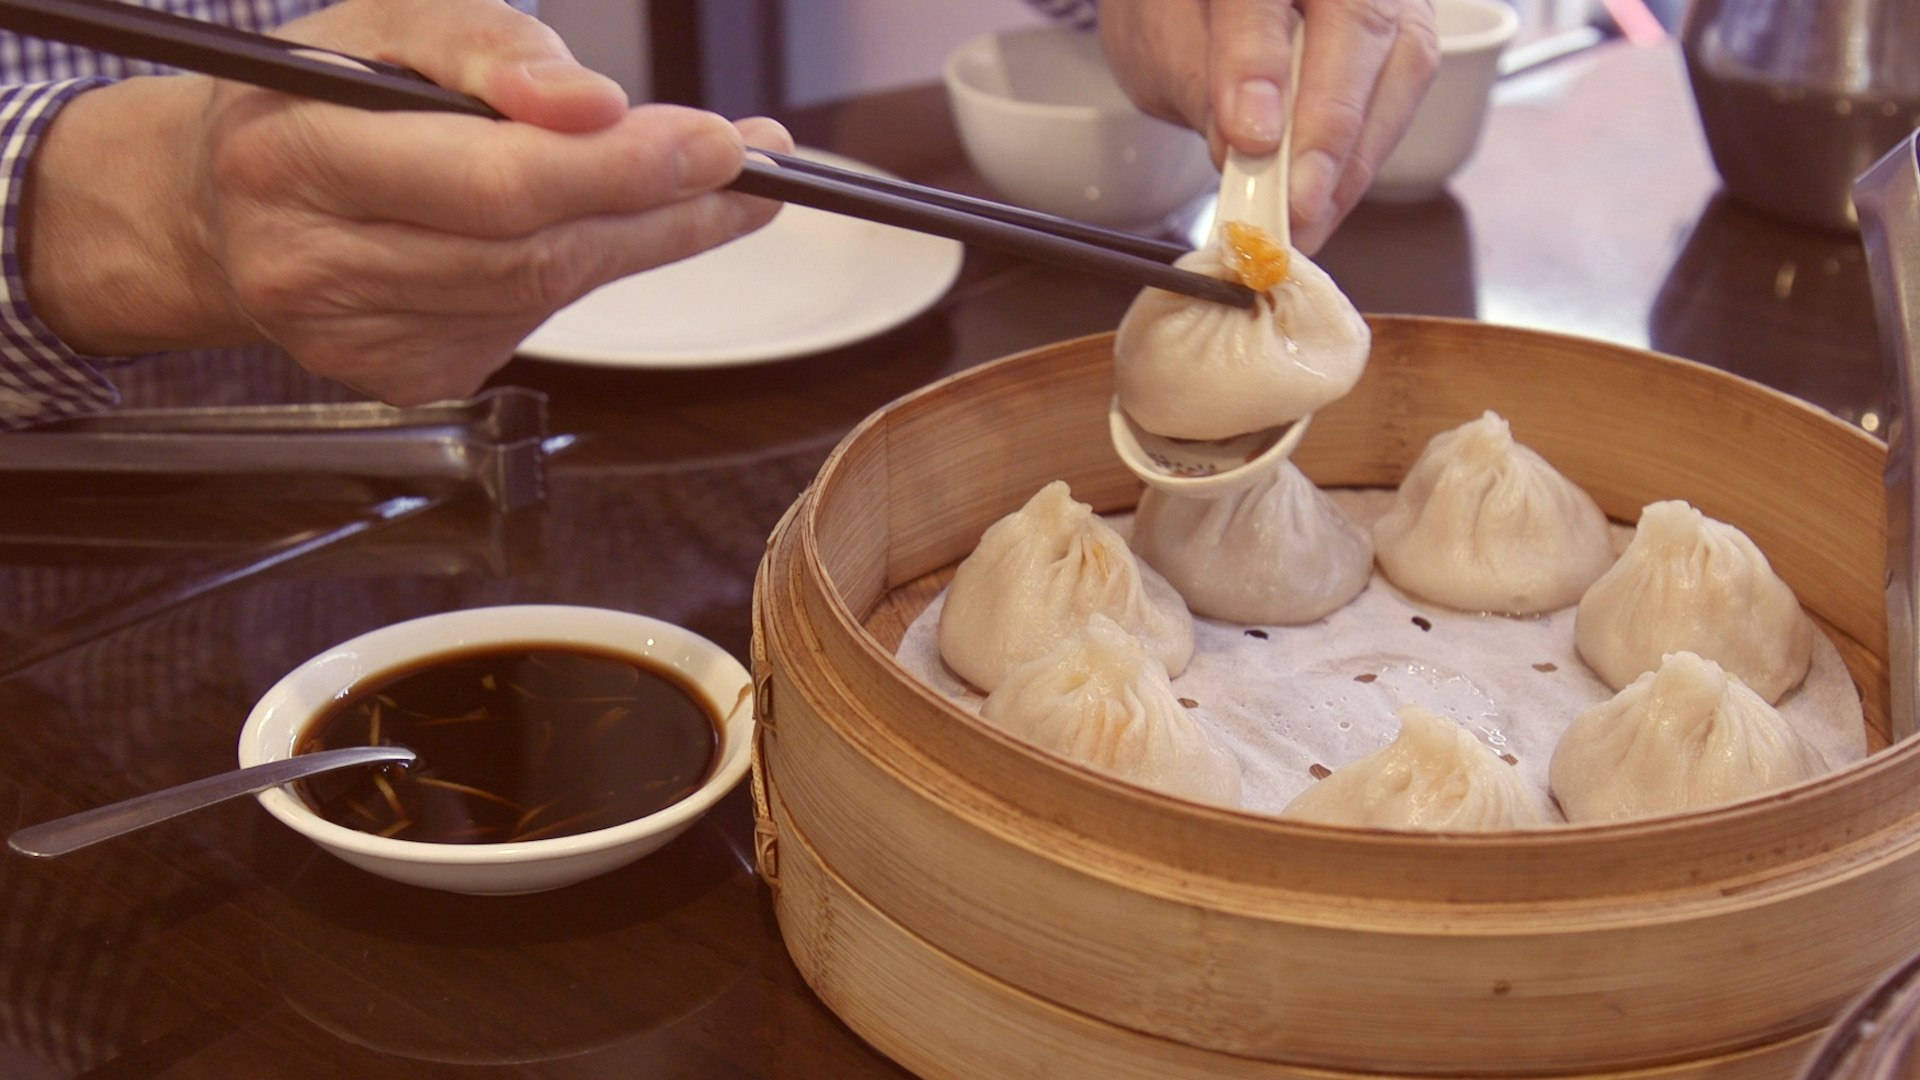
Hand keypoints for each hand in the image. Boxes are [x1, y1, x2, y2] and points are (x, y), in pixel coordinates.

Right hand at [23, 0, 791, 404]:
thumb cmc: (319, 98)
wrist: (218, 209)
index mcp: (295, 156)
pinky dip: (579, 271)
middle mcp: (317, 265)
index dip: (621, 166)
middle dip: (660, 205)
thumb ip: (491, 45)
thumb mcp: (386, 25)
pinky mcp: (401, 379)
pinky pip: (525, 325)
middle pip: (532, 249)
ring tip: (711, 188)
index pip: (495, 178)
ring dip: (643, 239)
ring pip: (542, 293)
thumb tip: (594, 102)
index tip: (724, 141)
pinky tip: (599, 229)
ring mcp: (359, 341)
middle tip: (750, 166)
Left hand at [1098, 0, 1438, 252]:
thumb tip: (1247, 143)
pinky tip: (1326, 203)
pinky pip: (1402, 89)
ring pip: (1402, 61)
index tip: (1251, 138)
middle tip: (1297, 206)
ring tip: (1308, 223)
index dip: (1257, 65)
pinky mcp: (1404, 30)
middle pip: (1357, 24)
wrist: (1205, 3)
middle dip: (1329, 128)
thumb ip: (1198, 80)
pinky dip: (1362, 156)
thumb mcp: (1157, 36)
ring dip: (1355, 158)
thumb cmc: (1179, 8)